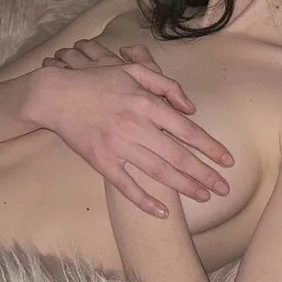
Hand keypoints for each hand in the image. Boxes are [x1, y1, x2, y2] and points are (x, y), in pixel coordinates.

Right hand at [31, 40, 233, 216]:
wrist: (55, 96)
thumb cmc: (97, 81)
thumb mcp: (133, 70)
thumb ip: (165, 84)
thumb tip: (190, 108)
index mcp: (146, 103)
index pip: (187, 130)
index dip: (209, 147)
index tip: (227, 161)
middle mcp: (136, 126)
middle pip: (178, 156)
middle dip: (204, 174)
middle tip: (224, 188)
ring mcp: (118, 146)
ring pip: (158, 172)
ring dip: (183, 187)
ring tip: (204, 196)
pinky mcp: (101, 161)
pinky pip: (126, 186)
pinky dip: (145, 201)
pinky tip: (162, 212)